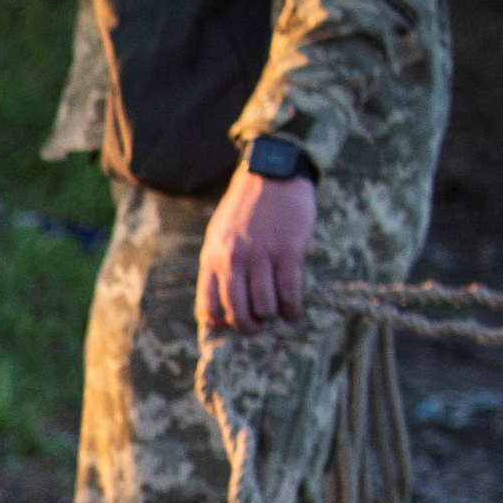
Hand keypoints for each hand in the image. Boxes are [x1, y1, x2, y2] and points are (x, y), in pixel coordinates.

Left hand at [196, 168, 321, 331]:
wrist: (271, 174)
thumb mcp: (218, 235)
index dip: (222, 324)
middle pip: (237, 313)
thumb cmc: (245, 209)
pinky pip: (289, 293)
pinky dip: (292, 309)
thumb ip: (216, 267)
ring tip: (278, 313)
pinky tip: (293, 311)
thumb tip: (216, 309)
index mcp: (213, 257)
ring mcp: (261, 256)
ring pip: (265, 307)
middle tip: (260, 326)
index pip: (209, 307)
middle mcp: (234, 260)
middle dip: (250, 327)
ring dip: (273, 316)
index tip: (234, 324)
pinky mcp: (288, 251)